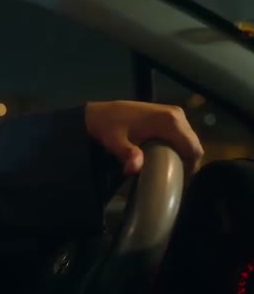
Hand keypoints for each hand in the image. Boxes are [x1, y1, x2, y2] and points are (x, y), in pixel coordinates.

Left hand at [85, 101, 203, 175]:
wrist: (100, 112)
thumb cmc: (108, 127)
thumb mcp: (116, 143)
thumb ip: (128, 155)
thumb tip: (134, 169)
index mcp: (170, 121)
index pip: (193, 149)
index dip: (191, 168)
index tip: (180, 181)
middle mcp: (177, 114)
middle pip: (194, 144)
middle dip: (188, 162)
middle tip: (174, 178)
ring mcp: (174, 112)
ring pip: (189, 139)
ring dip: (183, 154)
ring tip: (170, 169)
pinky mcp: (168, 113)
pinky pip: (182, 134)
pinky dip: (178, 146)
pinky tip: (166, 156)